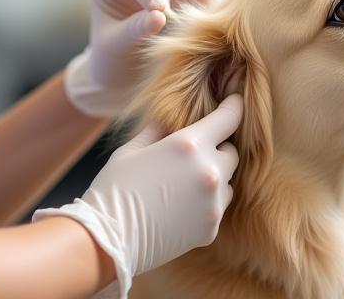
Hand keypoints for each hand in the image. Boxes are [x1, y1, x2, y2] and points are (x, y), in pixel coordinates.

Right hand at [33, 94, 242, 296]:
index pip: (228, 119)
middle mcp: (209, 171)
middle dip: (218, 150)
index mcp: (190, 144)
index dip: (234, 108)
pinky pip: (217, 207)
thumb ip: (159, 129)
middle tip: (194, 156)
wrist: (107, 240)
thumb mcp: (132, 149)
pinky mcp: (212, 227)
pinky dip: (205, 204)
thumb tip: (172, 118)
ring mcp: (213, 202)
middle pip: (232, 153)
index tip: (235, 102)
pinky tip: (179, 208)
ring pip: (228, 182)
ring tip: (183, 186)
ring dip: (214, 178)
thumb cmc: (113, 189)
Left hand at [65, 0, 221, 116]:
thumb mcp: (115, 46)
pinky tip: (213, 27)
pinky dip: (211, 10)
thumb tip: (161, 17)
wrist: (122, 78)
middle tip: (209, 1)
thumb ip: (135, 29)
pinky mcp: (185, 1)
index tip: (159, 9)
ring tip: (211, 21)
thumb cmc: (111, 60)